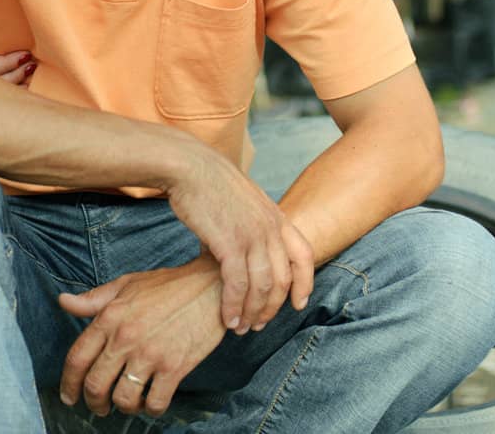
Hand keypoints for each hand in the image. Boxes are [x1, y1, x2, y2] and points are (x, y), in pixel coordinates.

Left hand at [57, 258, 225, 417]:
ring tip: (128, 403)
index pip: (77, 358)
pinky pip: (155, 402)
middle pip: (95, 385)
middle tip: (99, 407)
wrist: (211, 286)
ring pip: (123, 399)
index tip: (69, 396)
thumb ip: (93, 299)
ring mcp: (150, 354)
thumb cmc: (169, 286)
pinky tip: (152, 401)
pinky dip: (151, 409)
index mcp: (110, 317)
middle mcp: (125, 338)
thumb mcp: (127, 285)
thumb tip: (63, 302)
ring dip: (123, 407)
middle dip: (93, 403)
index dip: (68, 383)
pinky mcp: (174, 367)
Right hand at [163, 147, 313, 334]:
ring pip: (262, 287)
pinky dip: (234, 306)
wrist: (190, 167)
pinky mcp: (230, 244)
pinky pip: (238, 285)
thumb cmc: (211, 184)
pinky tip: (227, 318)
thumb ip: (254, 224)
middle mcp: (271, 228)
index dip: (305, 283)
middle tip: (258, 325)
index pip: (304, 255)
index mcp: (277, 217)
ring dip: (252, 313)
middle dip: (272, 308)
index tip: (298, 304)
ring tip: (240, 328)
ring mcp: (252, 236)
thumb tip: (248, 248)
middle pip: (283, 279)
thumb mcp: (245, 202)